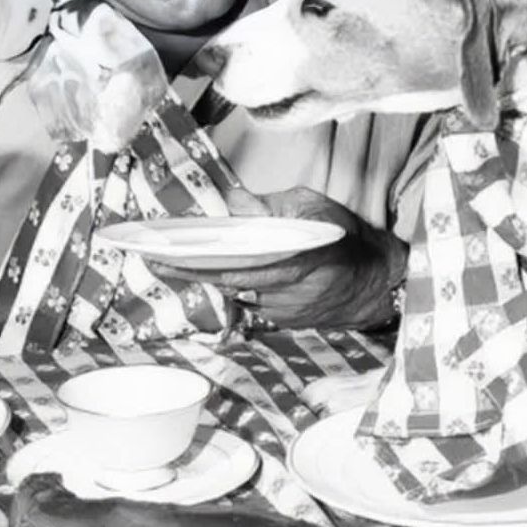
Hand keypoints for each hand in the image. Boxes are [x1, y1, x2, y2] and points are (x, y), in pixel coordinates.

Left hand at [149, 187, 407, 329]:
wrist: (376, 281)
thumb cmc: (343, 235)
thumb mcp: (310, 204)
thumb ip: (267, 206)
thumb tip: (230, 203)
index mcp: (289, 254)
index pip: (231, 258)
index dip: (194, 257)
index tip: (162, 250)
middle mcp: (282, 288)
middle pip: (223, 280)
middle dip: (185, 269)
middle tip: (151, 258)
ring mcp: (281, 311)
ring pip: (233, 293)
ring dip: (206, 278)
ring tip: (173, 260)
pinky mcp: (283, 323)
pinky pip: (248, 303)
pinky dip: (233, 288)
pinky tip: (217, 273)